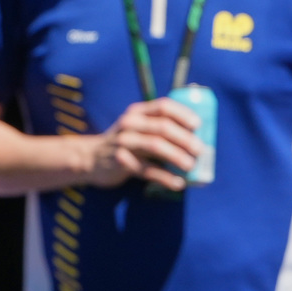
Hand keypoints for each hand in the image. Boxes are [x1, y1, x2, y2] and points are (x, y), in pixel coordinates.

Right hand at [85, 98, 202, 191]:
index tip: (198, 126)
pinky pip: (147, 170)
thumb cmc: (124, 144)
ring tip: (191, 166)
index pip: (163, 106)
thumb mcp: (137, 129)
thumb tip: (196, 140)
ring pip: (156, 146)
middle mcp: (130, 124)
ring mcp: (123, 142)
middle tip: (200, 151)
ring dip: (177, 157)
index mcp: (137, 112)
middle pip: (163, 127)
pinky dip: (165, 178)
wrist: (91, 159)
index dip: (183, 114)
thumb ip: (158, 128)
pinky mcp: (121, 162)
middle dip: (185, 139)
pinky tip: (178, 183)